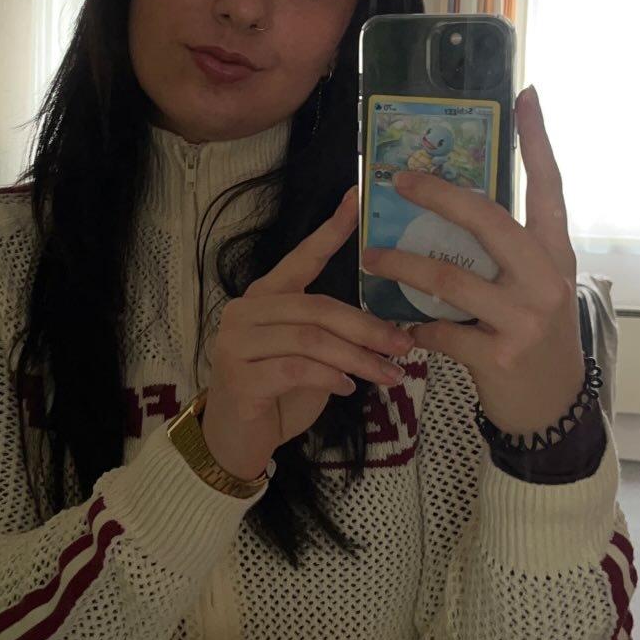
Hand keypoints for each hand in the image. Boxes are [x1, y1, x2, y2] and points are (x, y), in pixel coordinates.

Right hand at [201, 187, 414, 480]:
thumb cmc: (277, 395)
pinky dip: (330, 377)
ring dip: (358, 357)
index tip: (358, 198)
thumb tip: (393, 330)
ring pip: (311, 339)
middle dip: (367, 326)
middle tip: (405, 344)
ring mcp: (236, 343)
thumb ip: (335, 336)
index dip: (331, 230)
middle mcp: (246, 312)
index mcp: (265, 297)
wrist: (234, 442)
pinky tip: (350, 389)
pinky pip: (296, 369)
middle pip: (317, 307)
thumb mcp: (312, 359)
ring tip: (391, 374)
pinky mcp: (239, 377)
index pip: (302, 257)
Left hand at [360, 86, 583, 436]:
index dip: (538, 142)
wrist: (552, 407)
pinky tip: (405, 329)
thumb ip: (506, 253)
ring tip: (370, 259)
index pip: (550, 188)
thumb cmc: (535, 336)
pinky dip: (415, 328)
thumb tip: (452, 211)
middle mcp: (546, 279)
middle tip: (398, 179)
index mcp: (555, 255)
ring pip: (449, 279)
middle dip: (438, 197)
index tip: (525, 95)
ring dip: (401, 267)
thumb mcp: (534, 288)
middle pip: (488, 223)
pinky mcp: (498, 355)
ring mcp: (524, 318)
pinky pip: (439, 331)